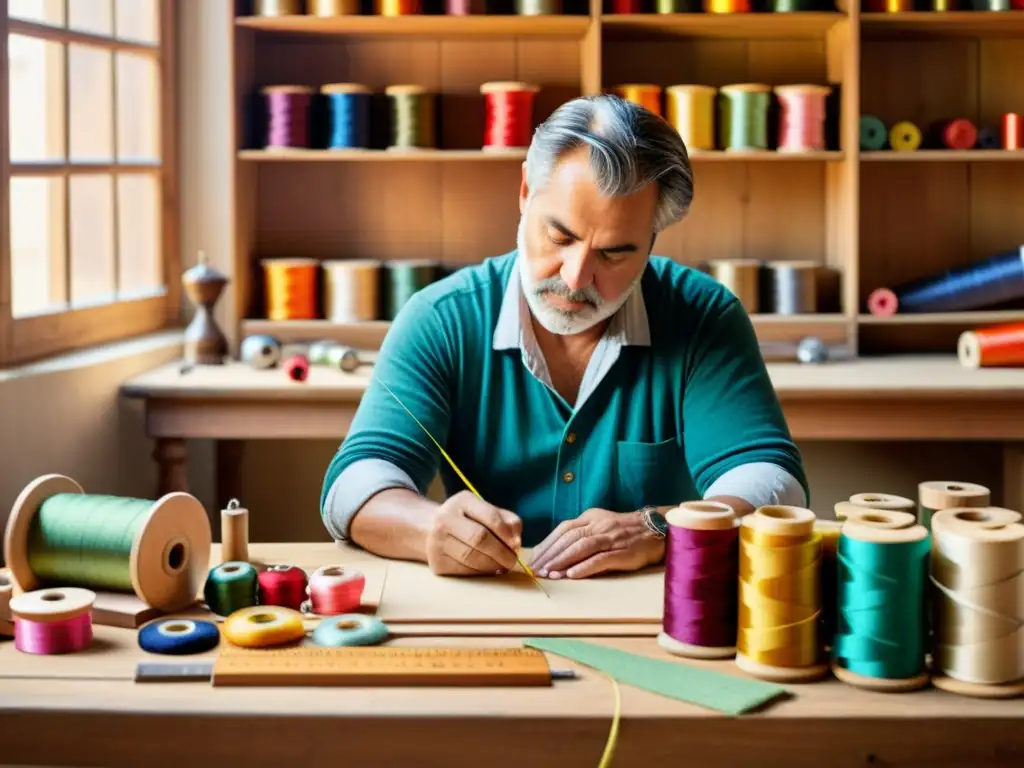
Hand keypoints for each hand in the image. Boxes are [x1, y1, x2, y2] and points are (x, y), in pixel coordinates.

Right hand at [425, 490, 523, 575]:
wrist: (432, 530)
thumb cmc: (469, 521)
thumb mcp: (487, 512)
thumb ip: (507, 522)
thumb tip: (516, 544)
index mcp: (462, 501)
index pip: (490, 516)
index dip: (506, 533)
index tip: (517, 545)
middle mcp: (445, 518)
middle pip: (479, 538)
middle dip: (501, 553)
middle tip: (511, 560)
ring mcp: (437, 541)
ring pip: (472, 558)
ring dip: (493, 565)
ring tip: (501, 565)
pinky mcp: (436, 562)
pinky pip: (465, 571)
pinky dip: (480, 573)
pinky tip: (485, 569)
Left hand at [529, 508, 663, 579]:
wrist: (656, 529)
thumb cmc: (624, 530)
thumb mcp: (601, 524)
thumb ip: (581, 532)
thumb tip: (556, 549)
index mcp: (591, 517)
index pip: (563, 529)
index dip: (547, 544)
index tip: (533, 558)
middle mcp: (599, 525)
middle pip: (568, 539)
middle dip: (550, 555)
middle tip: (535, 570)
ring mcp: (611, 538)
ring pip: (581, 547)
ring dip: (562, 561)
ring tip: (549, 574)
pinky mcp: (622, 552)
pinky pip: (600, 559)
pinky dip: (584, 567)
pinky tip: (571, 576)